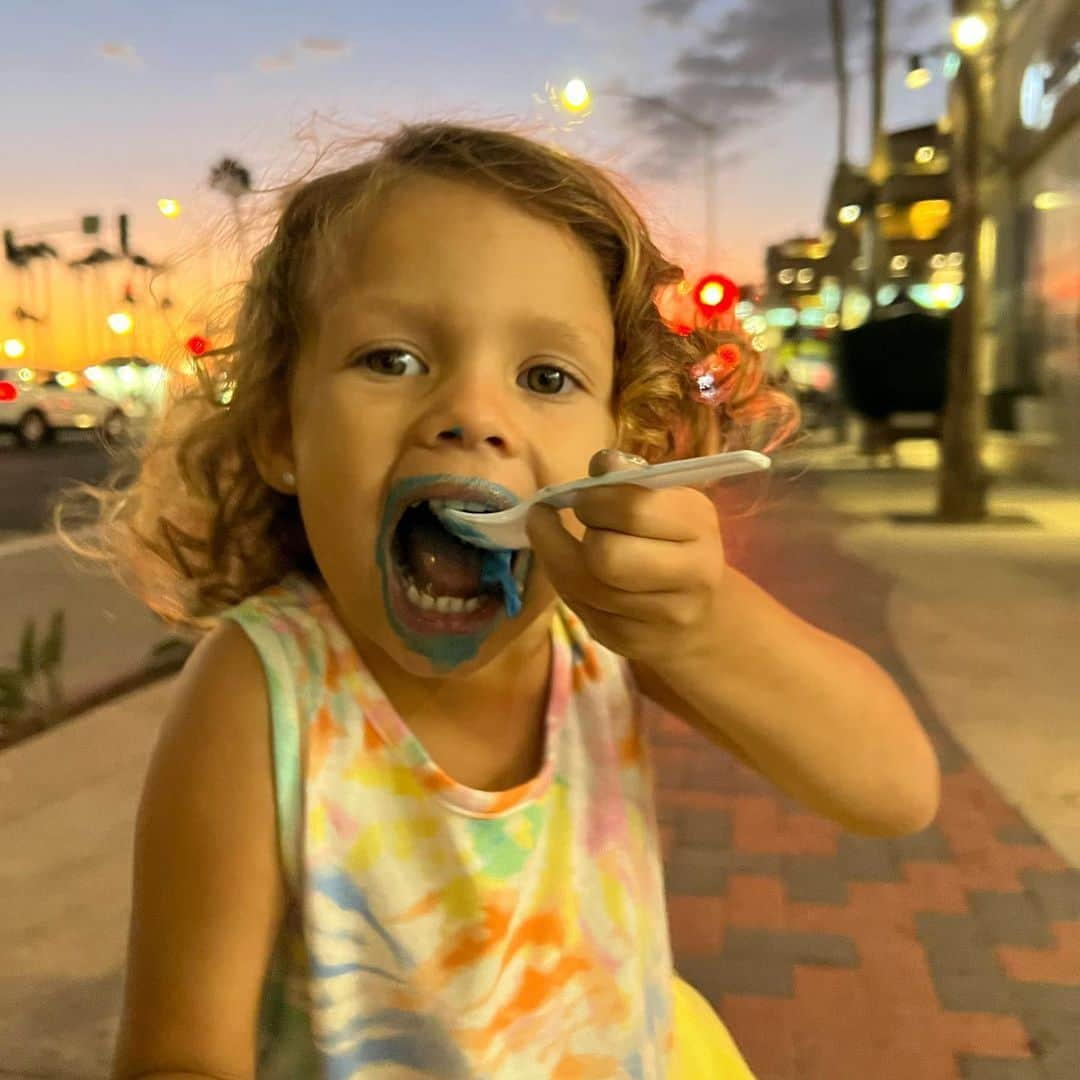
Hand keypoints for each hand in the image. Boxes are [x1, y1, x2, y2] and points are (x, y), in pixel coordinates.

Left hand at [525, 448, 727, 667]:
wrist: (701, 614)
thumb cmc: (673, 540)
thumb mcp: (665, 500)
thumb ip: (630, 478)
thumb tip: (603, 462)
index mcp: (699, 524)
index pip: (632, 509)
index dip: (593, 501)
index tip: (584, 498)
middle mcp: (692, 574)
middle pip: (605, 556)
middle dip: (577, 536)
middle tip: (578, 526)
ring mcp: (664, 616)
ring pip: (582, 586)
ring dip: (560, 560)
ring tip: (563, 544)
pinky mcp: (633, 644)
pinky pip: (580, 610)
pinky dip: (568, 588)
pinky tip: (578, 574)